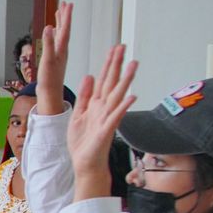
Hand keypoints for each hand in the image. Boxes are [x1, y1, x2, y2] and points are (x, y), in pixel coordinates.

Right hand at [34, 2, 72, 114]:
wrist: (50, 94)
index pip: (66, 28)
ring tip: (59, 14)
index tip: (68, 4)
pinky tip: (52, 34)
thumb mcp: (47, 60)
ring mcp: (59, 55)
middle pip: (65, 29)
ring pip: (61, 35)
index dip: (66, 16)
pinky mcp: (55, 60)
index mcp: (62, 49)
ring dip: (60, 24)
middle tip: (64, 3)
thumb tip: (48, 27)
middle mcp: (62, 50)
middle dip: (64, 16)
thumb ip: (48, 44)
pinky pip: (56, 42)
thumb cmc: (49, 79)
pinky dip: (54, 35)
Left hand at [67, 44, 137, 196]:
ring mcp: (106, 118)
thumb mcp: (78, 114)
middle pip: (112, 83)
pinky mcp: (106, 130)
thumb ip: (84, 96)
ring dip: (126, 80)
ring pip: (117, 95)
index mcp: (95, 104)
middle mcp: (103, 109)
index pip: (103, 80)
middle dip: (117, 65)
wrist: (84, 164)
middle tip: (123, 48)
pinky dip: (123, 107)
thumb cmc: (83, 143)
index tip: (114, 49)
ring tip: (134, 65)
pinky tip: (131, 97)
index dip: (108, 64)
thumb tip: (89, 76)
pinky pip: (115, 117)